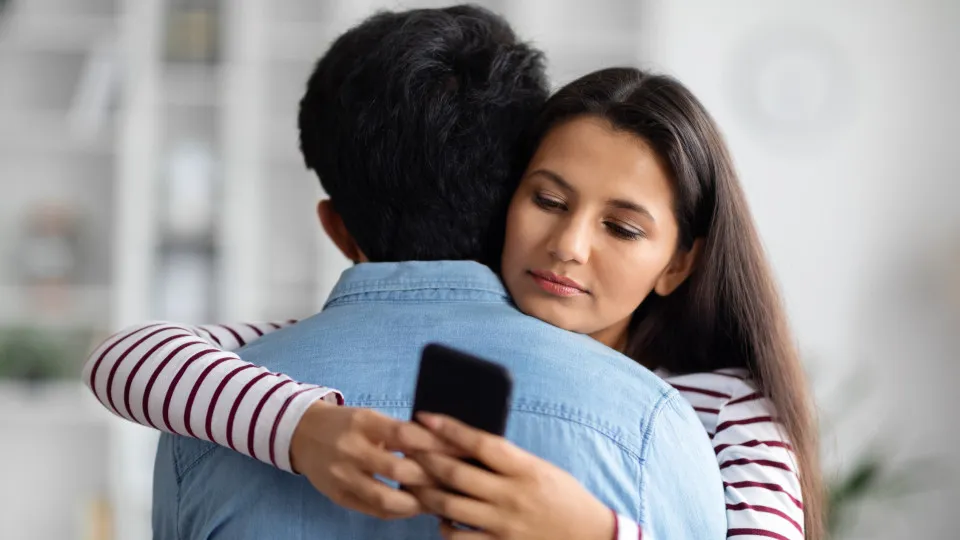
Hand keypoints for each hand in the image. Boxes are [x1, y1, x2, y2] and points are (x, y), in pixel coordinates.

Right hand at [290, 402, 445, 518]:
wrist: (302, 432)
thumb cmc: (348, 424)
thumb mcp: (372, 418)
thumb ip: (401, 432)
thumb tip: (444, 446)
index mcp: (364, 422)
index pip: (406, 435)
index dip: (436, 445)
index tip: (461, 451)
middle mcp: (351, 449)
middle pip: (398, 470)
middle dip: (430, 478)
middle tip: (453, 482)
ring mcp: (342, 475)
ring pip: (385, 497)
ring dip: (415, 503)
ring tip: (435, 500)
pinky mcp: (337, 495)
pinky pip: (372, 510)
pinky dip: (396, 512)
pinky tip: (413, 508)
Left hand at [405, 413, 614, 539]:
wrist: (590, 537)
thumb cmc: (563, 497)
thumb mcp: (540, 469)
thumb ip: (507, 460)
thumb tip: (467, 442)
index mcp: (525, 469)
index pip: (482, 443)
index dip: (451, 429)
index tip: (426, 417)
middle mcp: (512, 496)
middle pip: (457, 474)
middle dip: (425, 458)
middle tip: (404, 446)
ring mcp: (504, 525)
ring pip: (451, 506)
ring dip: (425, 491)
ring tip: (409, 479)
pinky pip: (460, 538)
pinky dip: (444, 526)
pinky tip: (439, 517)